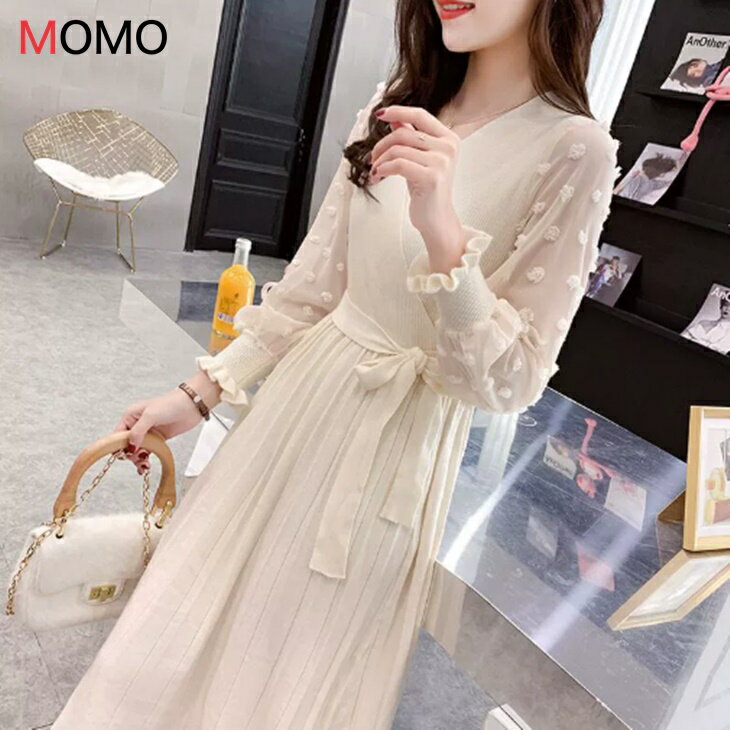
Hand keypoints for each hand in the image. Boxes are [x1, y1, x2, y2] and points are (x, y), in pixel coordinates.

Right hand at [113, 387, 203, 472]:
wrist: (192, 405)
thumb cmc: (171, 403)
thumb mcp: (150, 415)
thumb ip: (138, 431)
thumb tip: (130, 447)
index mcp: (131, 416)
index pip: (117, 434)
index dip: (118, 446)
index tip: (124, 455)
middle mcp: (137, 424)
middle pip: (126, 445)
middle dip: (130, 454)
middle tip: (139, 459)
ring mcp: (148, 432)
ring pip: (136, 450)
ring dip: (138, 459)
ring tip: (144, 465)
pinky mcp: (158, 439)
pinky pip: (147, 451)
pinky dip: (145, 459)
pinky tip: (145, 465)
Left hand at [369, 105, 469, 271]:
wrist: (436, 219)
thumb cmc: (427, 191)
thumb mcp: (418, 159)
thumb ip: (410, 137)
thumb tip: (394, 119)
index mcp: (448, 139)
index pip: (420, 115)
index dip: (398, 111)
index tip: (380, 114)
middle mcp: (448, 148)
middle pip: (404, 133)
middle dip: (382, 145)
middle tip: (372, 158)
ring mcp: (441, 162)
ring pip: (398, 149)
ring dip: (380, 160)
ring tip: (376, 170)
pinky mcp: (431, 177)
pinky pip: (398, 164)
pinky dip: (383, 169)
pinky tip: (378, 176)